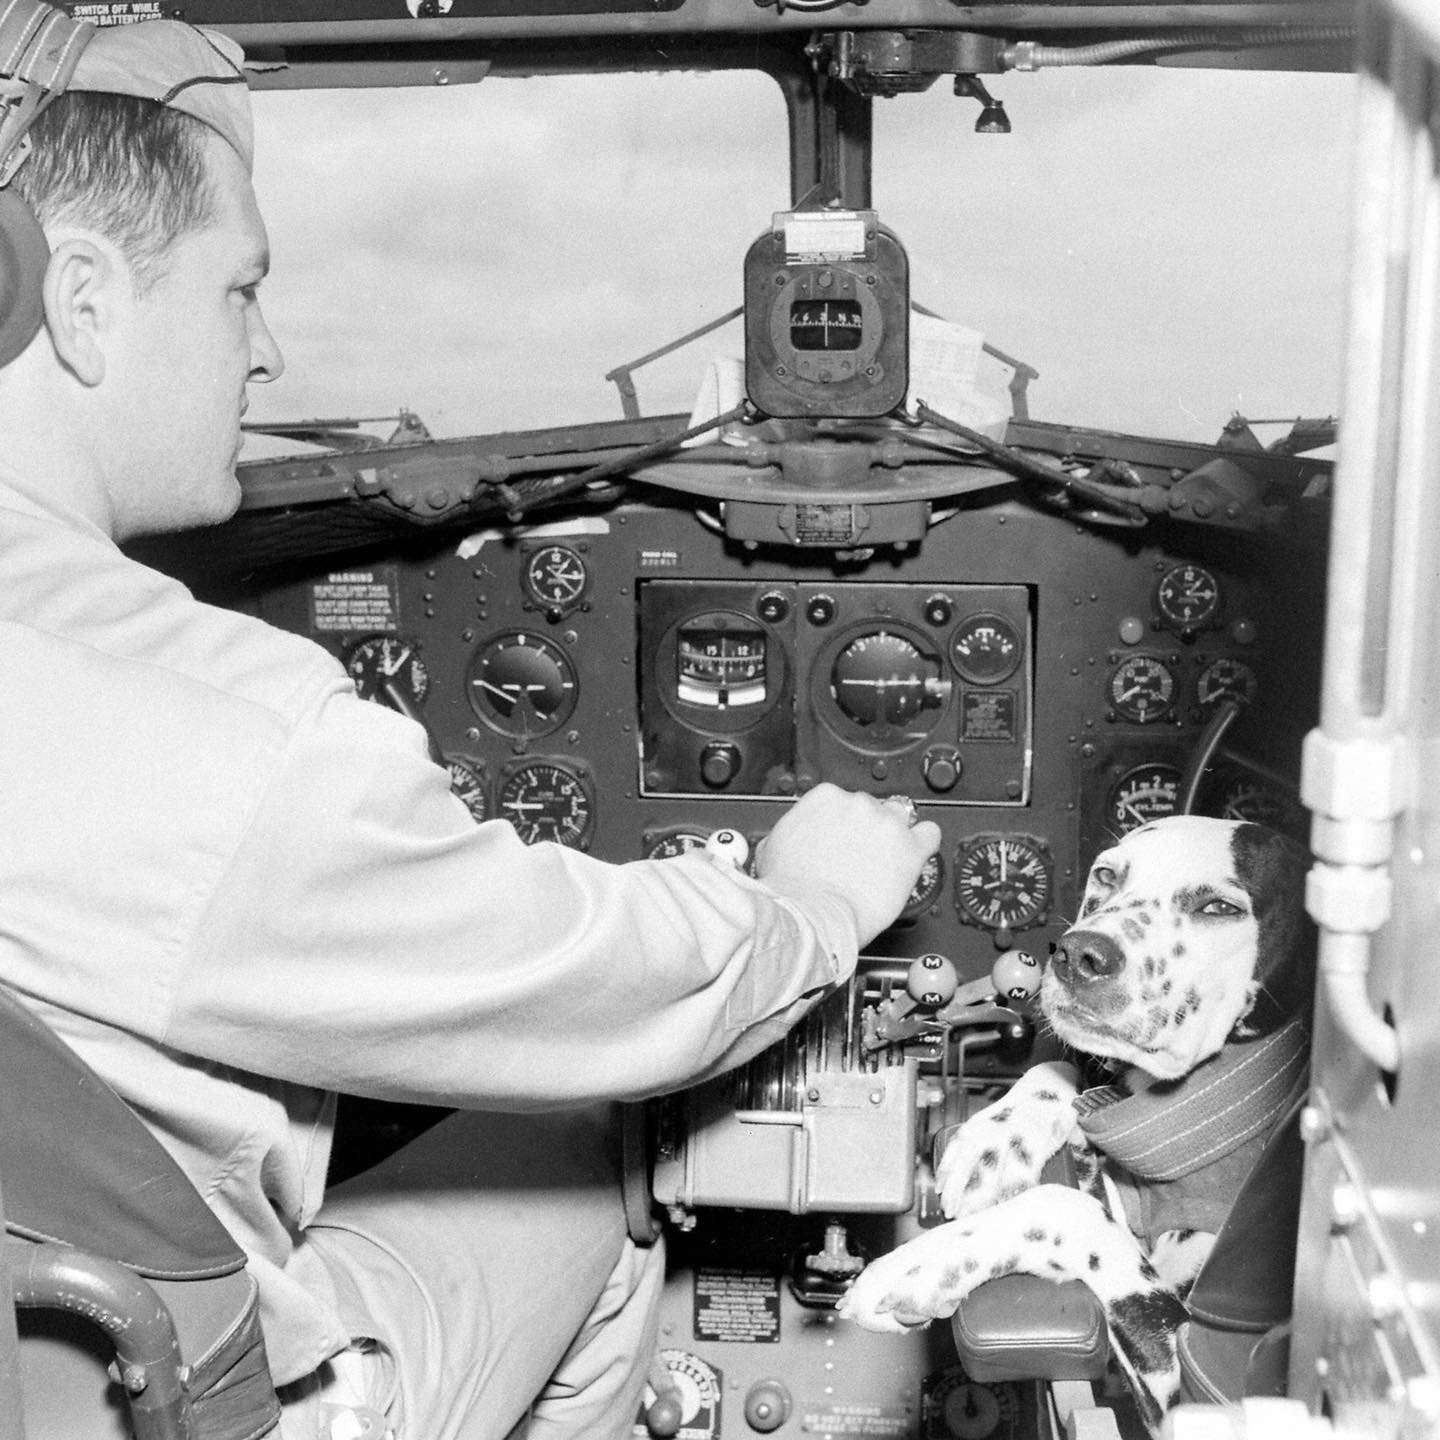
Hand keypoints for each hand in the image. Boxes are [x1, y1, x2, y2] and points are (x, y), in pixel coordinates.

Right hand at [756, 783, 941, 945]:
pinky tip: (914, 856)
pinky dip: (924, 844)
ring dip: (894, 836)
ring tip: (884, 860)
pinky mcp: (910, 849)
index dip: (844, 823)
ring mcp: (887, 824)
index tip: (843, 839)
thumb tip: (794, 836)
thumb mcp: (773, 848)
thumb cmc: (792, 889)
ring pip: (901, 818)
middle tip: (859, 857)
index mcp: (826, 798)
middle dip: (868, 831)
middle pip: (873, 808)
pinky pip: (930, 834)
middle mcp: (859, 804)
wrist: (812, 914)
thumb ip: (792, 831)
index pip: (844, 800)